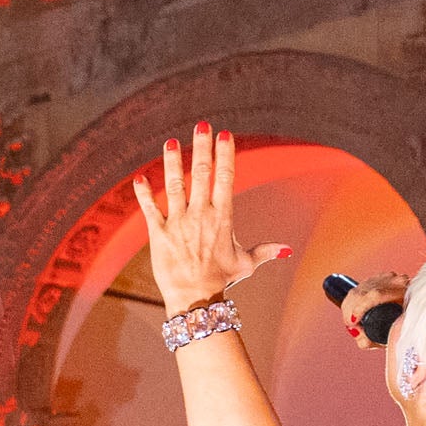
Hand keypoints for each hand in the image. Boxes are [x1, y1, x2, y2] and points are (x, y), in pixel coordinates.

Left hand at [130, 124, 288, 312]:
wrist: (195, 300)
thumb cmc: (221, 280)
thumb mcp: (246, 264)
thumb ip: (265, 251)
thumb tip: (286, 249)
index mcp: (222, 217)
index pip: (225, 178)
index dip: (225, 155)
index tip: (225, 135)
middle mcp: (200, 215)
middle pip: (202, 174)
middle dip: (202, 148)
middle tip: (202, 125)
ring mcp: (178, 223)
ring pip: (175, 186)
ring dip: (172, 163)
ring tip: (171, 143)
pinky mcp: (158, 234)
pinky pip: (149, 210)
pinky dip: (143, 194)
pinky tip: (138, 178)